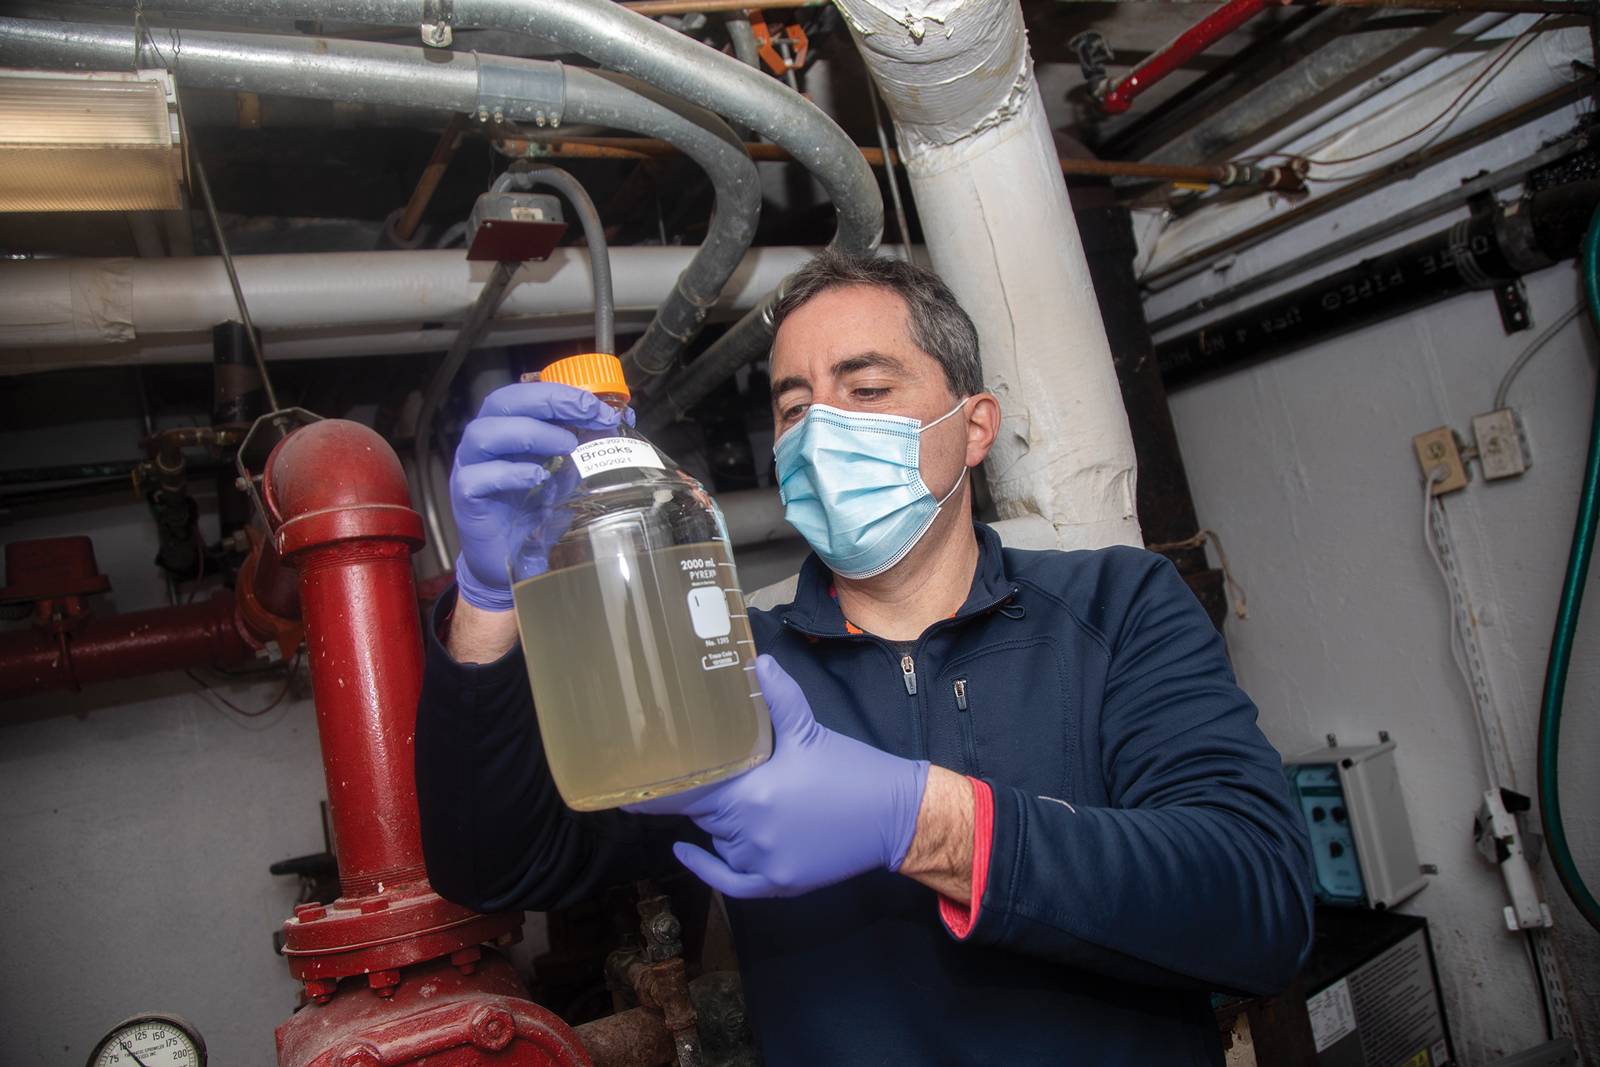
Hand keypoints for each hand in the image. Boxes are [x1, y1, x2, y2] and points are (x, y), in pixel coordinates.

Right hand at [450, 382, 621, 610]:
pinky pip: (476, 478)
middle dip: (548, 400)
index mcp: (509, 429)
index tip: (598, 405)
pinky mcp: (466, 499)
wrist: (511, 561)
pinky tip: (536, 478)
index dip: (562, 392)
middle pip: (502, 402)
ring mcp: (472, 469)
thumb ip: (587, 448)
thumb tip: (622, 419)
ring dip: (530, 433)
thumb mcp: (568, 475)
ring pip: (484, 434)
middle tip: (586, 411)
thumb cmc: (535, 513)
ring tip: (566, 445)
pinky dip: (508, 474)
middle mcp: (487, 443)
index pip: (527, 393)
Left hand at [626, 655, 929, 897]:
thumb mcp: (810, 729)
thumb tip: (754, 660)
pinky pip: (731, 883)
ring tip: (718, 796)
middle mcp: (750, 833)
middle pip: (701, 815)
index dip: (654, 792)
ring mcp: (763, 862)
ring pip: (718, 840)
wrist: (896, 817)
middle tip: (663, 781)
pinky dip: (707, 869)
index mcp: (751, 793)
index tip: (624, 788)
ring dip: (715, 822)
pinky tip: (685, 850)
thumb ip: (776, 696)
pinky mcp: (778, 883)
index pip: (687, 793)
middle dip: (690, 797)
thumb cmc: (852, 770)